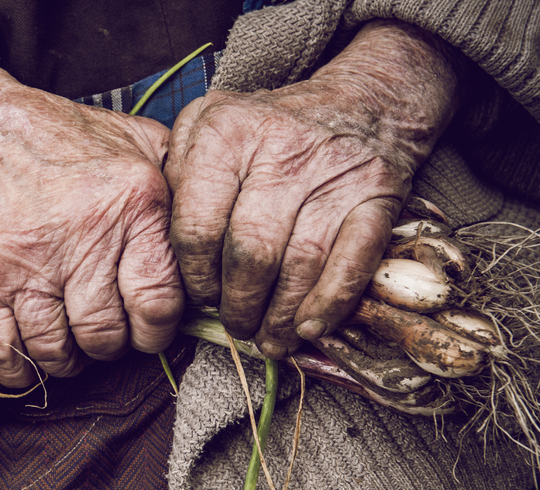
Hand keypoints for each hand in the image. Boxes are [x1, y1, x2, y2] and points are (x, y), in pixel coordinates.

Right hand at [0, 43, 182, 387]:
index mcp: (136, 205)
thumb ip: (181, 177)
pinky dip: (17, 370)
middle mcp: (87, 237)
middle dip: (109, 348)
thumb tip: (215, 224)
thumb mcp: (136, 139)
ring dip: (65, 360)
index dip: (156, 330)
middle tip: (105, 335)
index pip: (160, 303)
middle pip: (107, 336)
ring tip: (68, 344)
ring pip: (57, 350)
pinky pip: (4, 349)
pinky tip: (27, 363)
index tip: (147, 326)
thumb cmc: (61, 136)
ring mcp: (31, 263)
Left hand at [165, 20, 464, 357]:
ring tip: (270, 338)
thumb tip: (162, 246)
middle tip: (237, 325)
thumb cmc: (267, 129)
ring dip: (281, 316)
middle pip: (249, 253)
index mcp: (225, 132)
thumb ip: (176, 176)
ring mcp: (332, 171)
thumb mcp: (206, 127)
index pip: (197, 228)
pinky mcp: (376, 194)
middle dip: (240, 305)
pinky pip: (351, 261)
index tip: (202, 298)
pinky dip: (329, 304)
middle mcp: (279, 147)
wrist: (362, 101)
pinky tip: (309, 328)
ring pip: (299, 264)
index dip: (196, 278)